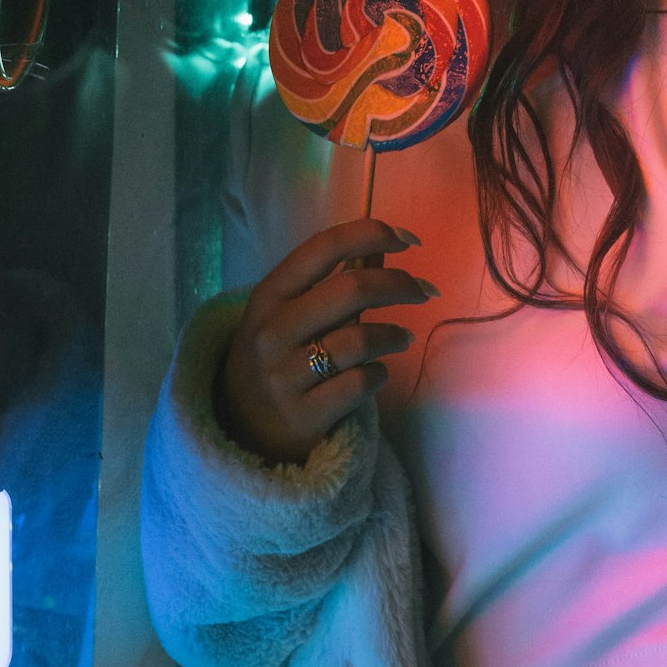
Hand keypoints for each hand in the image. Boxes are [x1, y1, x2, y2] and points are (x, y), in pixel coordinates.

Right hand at [216, 218, 436, 464]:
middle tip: (424, 292)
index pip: (323, 247)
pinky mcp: (303, 415)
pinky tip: (377, 373)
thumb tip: (382, 243)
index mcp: (269, 296)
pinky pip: (361, 383)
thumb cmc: (277, 359)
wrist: (242, 432)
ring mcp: (285, 375)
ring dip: (395, 335)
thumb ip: (335, 279)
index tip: (409, 240)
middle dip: (400, 284)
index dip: (371, 234)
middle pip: (351, 289)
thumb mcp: (290, 314)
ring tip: (403, 338)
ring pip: (360, 339)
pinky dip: (379, 374)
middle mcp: (272, 331)